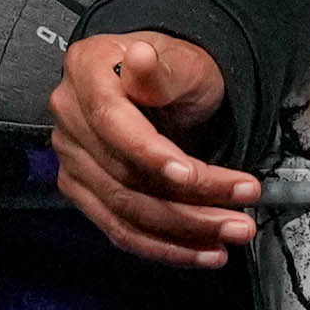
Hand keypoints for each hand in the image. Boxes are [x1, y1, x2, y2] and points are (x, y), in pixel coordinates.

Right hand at [48, 31, 259, 268]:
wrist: (170, 88)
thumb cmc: (176, 71)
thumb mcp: (183, 60)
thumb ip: (163, 69)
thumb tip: (141, 58)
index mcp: (86, 71)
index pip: (112, 123)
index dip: (151, 154)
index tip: (192, 174)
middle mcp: (70, 117)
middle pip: (123, 175)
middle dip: (188, 202)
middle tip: (239, 213)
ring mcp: (73, 158)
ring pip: (124, 211)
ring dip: (183, 232)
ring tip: (231, 233)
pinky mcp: (84, 191)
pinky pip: (120, 229)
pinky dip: (164, 246)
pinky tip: (202, 251)